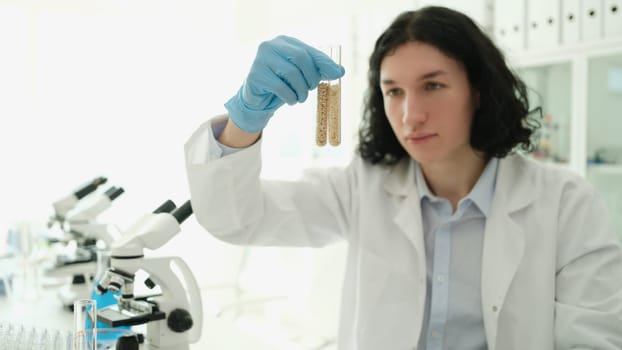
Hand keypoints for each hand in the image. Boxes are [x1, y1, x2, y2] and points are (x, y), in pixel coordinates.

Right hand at [224, 35, 344, 132]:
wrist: (257, 100)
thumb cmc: (282, 84)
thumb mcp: (302, 76)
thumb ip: (319, 71)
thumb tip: (341, 71)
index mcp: (284, 42)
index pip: (309, 50)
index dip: (324, 62)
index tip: (338, 73)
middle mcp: (271, 46)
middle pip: (301, 58)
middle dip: (311, 77)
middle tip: (311, 89)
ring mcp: (261, 59)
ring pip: (291, 73)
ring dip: (301, 91)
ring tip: (300, 98)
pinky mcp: (255, 75)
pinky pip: (280, 86)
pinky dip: (290, 97)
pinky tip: (290, 100)